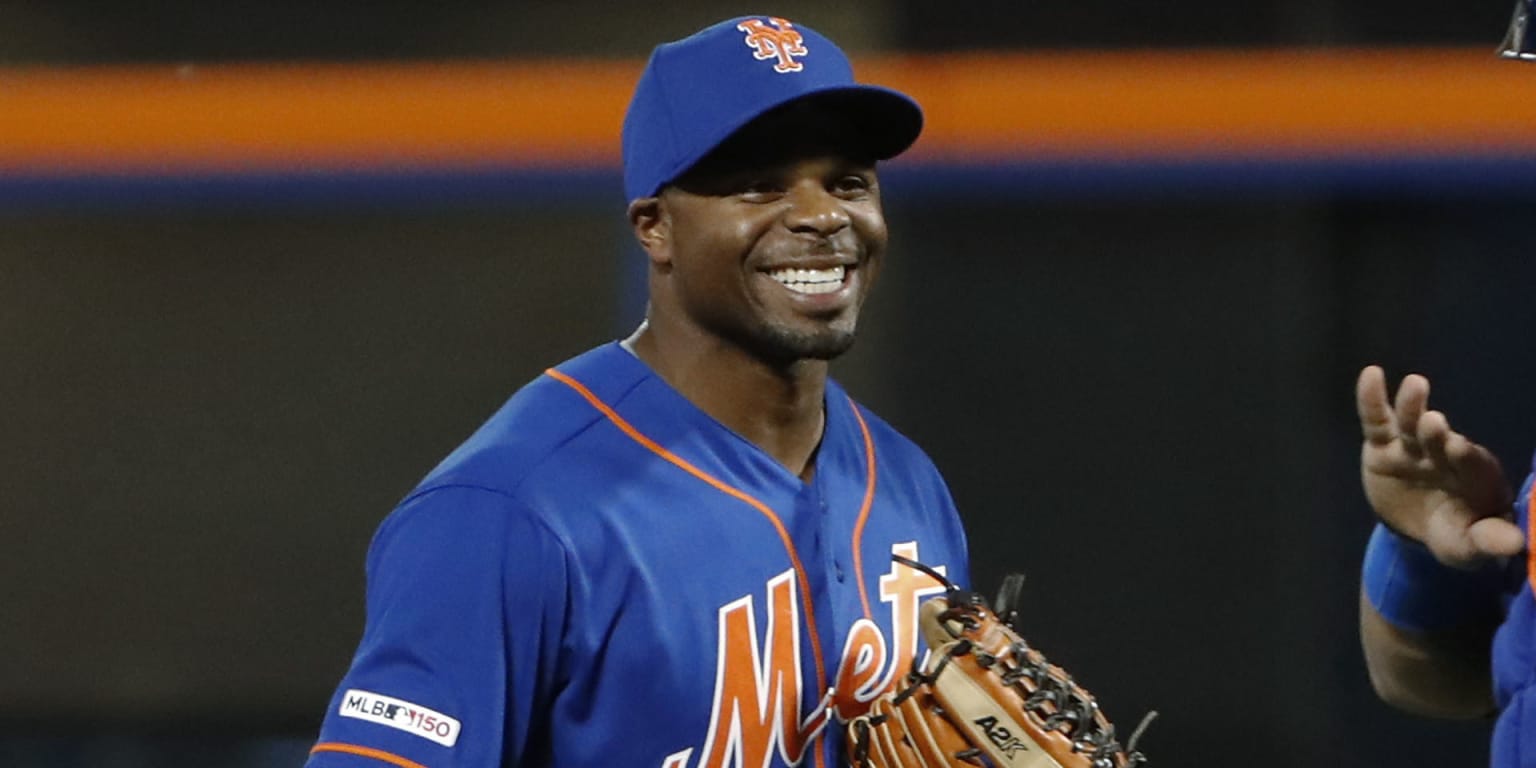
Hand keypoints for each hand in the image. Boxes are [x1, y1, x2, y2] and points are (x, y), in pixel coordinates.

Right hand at [1356, 365, 1523, 567]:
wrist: (1421, 528)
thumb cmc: (1456, 534)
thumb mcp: (1469, 546)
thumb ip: (1488, 541)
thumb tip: (1516, 543)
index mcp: (1472, 478)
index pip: (1470, 465)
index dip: (1464, 457)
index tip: (1456, 448)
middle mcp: (1443, 456)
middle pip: (1439, 440)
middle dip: (1436, 433)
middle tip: (1433, 423)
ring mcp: (1412, 448)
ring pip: (1411, 423)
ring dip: (1413, 406)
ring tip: (1416, 385)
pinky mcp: (1382, 446)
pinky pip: (1376, 419)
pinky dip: (1372, 398)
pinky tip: (1371, 374)